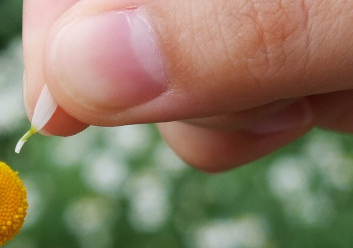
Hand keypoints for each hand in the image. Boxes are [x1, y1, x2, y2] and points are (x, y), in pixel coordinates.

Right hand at [23, 0, 352, 171]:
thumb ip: (245, 22)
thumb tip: (80, 72)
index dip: (64, 7)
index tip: (60, 98)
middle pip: (111, 0)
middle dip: (117, 65)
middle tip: (147, 116)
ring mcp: (261, 0)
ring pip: (151, 57)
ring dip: (191, 108)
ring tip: (279, 108)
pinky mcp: (285, 50)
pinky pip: (207, 98)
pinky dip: (227, 129)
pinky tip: (292, 117)